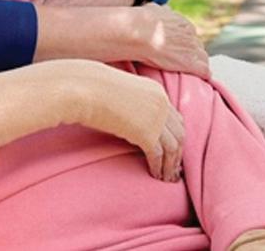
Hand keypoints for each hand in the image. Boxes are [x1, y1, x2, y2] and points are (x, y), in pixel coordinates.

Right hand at [0, 59, 183, 181]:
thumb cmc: (93, 88)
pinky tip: (154, 175)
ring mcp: (157, 119)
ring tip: (166, 178)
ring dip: (170, 165)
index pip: (175, 118)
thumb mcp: (122, 92)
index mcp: (157, 91)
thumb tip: (132, 119)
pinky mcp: (147, 134)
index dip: (176, 136)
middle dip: (178, 153)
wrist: (84, 88)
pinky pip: (158, 155)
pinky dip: (157, 167)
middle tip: (174, 168)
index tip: (173, 150)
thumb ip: (133, 104)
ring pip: (172, 148)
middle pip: (179, 134)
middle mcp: (162, 104)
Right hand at [130, 4, 208, 77]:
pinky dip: (204, 74)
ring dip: (199, 63)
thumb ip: (163, 11)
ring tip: (195, 71)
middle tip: (184, 60)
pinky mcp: (189, 63)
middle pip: (198, 46)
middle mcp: (191, 35)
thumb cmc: (141, 21)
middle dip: (192, 53)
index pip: (191, 35)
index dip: (185, 43)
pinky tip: (203, 78)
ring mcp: (191, 49)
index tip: (180, 48)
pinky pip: (204, 70)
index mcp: (183, 23)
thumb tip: (165, 10)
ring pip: (203, 58)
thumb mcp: (154, 9)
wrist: (137, 33)